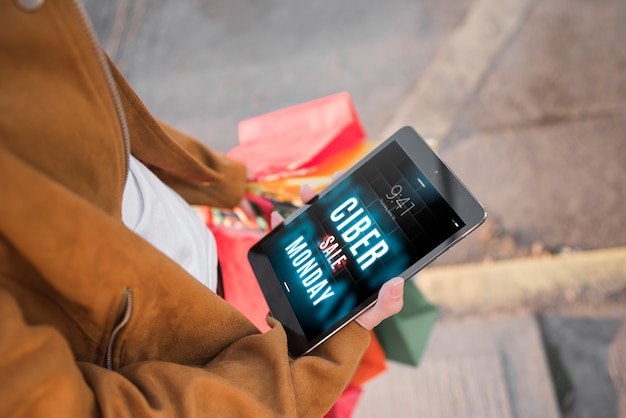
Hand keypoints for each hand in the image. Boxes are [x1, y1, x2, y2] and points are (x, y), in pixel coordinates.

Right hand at [270, 183, 403, 331]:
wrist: (319, 339)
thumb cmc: (351, 323)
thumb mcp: (372, 313)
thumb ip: (387, 303)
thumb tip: (397, 283)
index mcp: (356, 256)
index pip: (357, 224)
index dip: (356, 201)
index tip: (355, 181)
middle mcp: (336, 249)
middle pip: (333, 216)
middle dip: (332, 194)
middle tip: (336, 179)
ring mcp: (315, 254)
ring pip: (310, 222)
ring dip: (307, 204)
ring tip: (306, 194)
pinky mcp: (295, 262)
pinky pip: (285, 241)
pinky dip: (279, 227)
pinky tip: (278, 219)